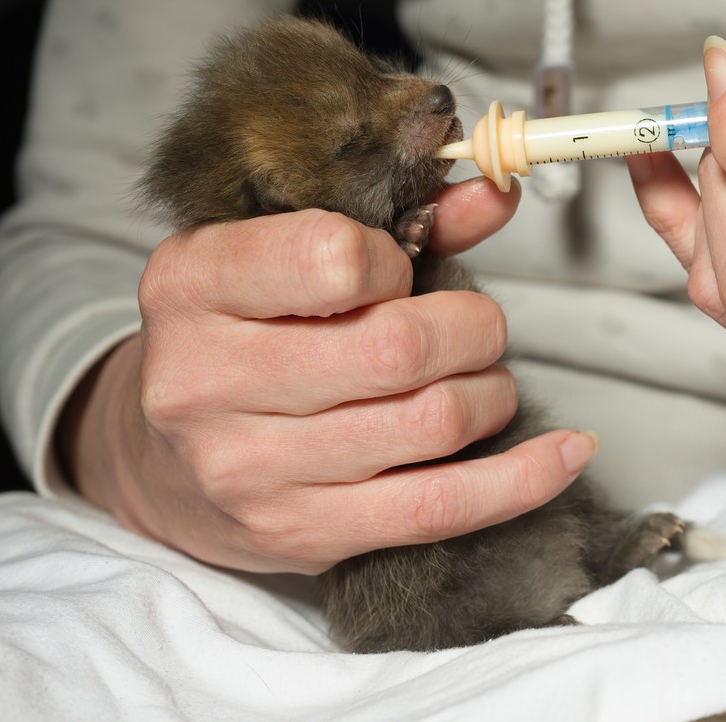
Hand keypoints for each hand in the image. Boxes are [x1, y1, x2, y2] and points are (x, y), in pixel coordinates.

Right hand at [58, 178, 596, 573]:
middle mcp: (206, 380)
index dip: (396, 260)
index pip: (335, 257)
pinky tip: (563, 452)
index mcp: (193, 284)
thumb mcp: (281, 257)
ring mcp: (250, 469)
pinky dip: (523, 478)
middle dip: (473, 329)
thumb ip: (395, 219)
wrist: (162, 461)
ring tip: (483, 382)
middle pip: (400, 348)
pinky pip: (442, 509)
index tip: (398, 272)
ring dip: (491, 394)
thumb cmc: (238, 339)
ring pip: (432, 423)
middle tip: (475, 328)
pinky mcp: (301, 534)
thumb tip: (499, 191)